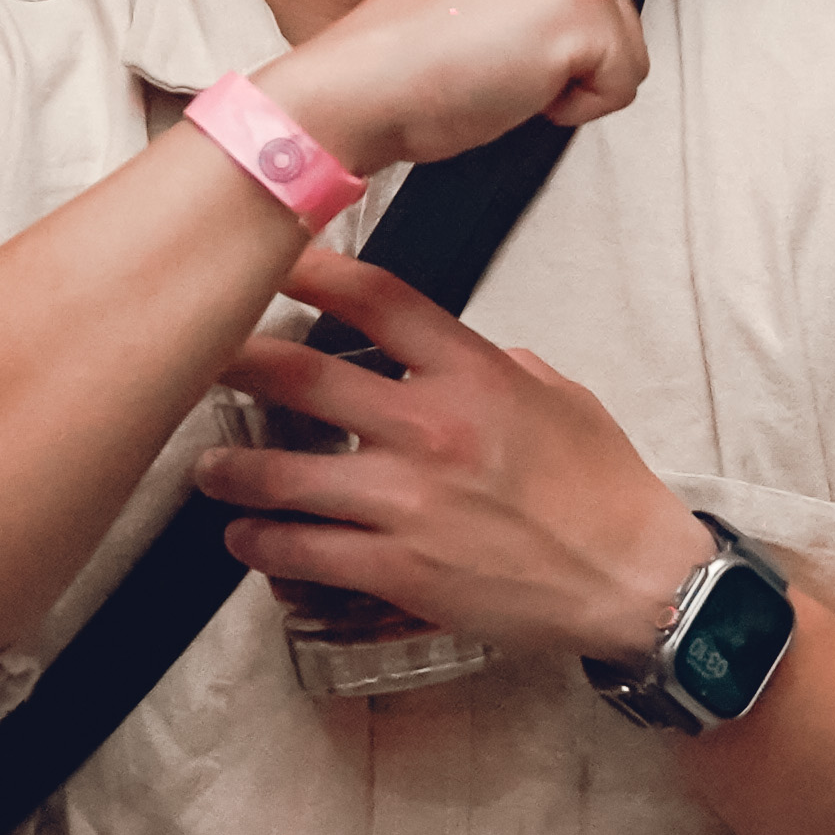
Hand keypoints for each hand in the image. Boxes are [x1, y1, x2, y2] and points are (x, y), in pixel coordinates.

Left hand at [197, 248, 708, 665]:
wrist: (633, 579)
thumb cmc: (605, 491)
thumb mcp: (561, 398)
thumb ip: (496, 367)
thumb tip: (447, 355)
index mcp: (472, 375)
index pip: (376, 300)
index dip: (313, 270)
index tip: (275, 255)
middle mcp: (430, 428)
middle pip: (302, 378)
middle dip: (238, 363)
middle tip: (200, 357)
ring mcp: (408, 501)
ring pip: (283, 475)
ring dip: (232, 469)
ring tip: (209, 465)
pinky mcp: (398, 568)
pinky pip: (303, 551)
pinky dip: (262, 543)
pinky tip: (244, 536)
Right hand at [266, 0, 646, 176]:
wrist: (366, 81)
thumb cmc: (403, 49)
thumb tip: (552, 10)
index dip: (542, 27)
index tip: (487, 32)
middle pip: (611, 12)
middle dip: (561, 50)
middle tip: (490, 53)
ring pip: (623, 48)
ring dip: (569, 78)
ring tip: (500, 66)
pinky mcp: (587, 10)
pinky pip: (623, 86)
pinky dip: (577, 108)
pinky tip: (516, 84)